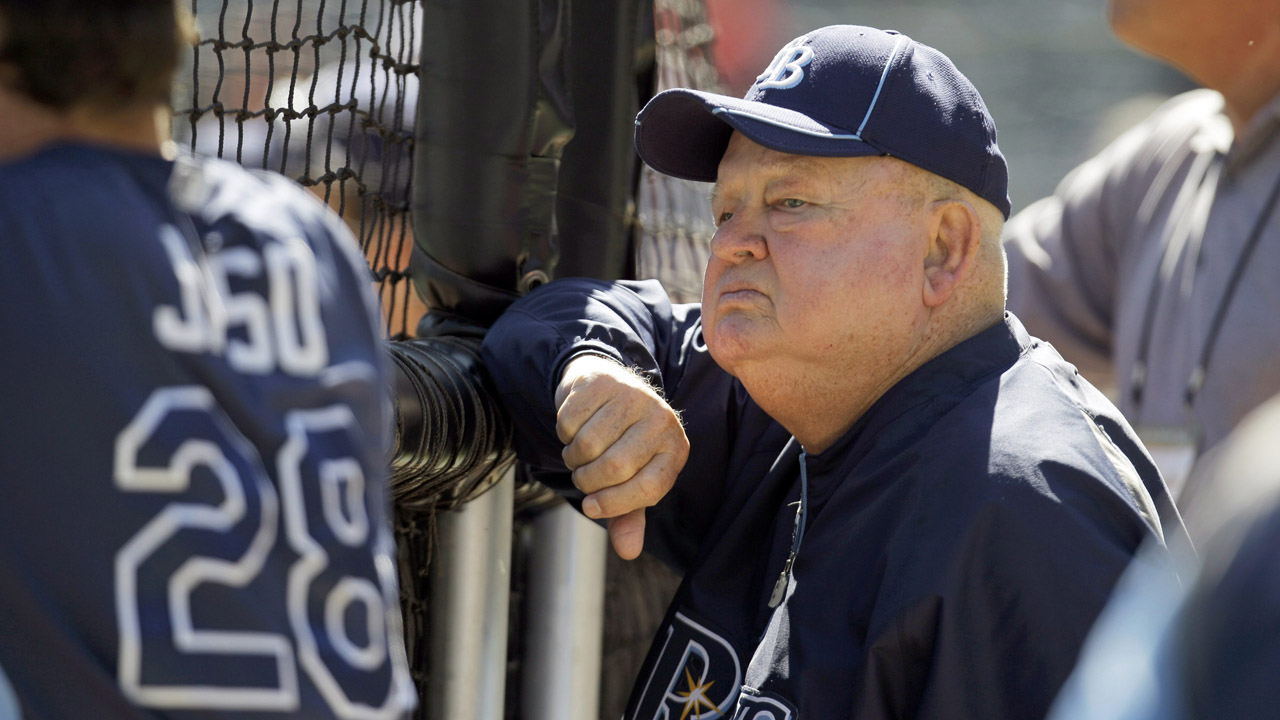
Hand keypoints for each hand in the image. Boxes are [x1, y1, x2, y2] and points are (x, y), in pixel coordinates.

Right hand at [554, 354, 689, 559]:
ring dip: (572, 457)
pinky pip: (569, 422)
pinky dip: (563, 432)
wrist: (608, 388)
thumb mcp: (632, 478)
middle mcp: (660, 420)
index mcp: (674, 448)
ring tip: (579, 452)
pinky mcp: (603, 382)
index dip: (615, 505)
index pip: (649, 489)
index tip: (592, 507)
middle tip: (583, 476)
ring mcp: (633, 397)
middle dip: (587, 481)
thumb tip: (628, 551)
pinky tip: (574, 427)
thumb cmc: (622, 442)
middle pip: (614, 468)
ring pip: (587, 446)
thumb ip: (630, 514)